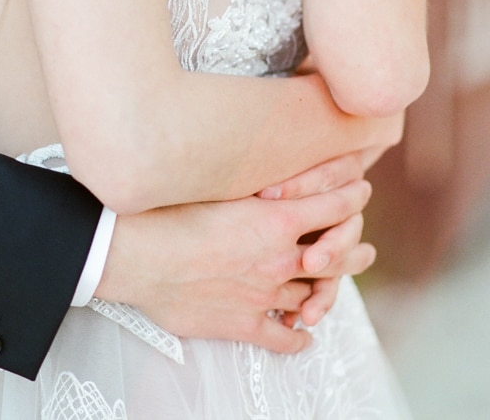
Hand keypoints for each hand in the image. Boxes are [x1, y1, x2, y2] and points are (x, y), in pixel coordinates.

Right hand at [96, 174, 373, 353]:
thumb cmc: (168, 210)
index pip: (335, 205)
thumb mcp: (220, 181)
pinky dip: (297, 338)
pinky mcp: (243, 323)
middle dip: (353, 249)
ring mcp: (264, 293)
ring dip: (326, 294)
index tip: (361, 189)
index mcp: (277, 218)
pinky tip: (302, 334)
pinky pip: (283, 337)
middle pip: (336, 255)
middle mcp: (279, 257)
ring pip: (313, 295)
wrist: (135, 252)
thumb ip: (253, 178)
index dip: (352, 195)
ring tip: (334, 291)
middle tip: (365, 250)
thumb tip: (267, 162)